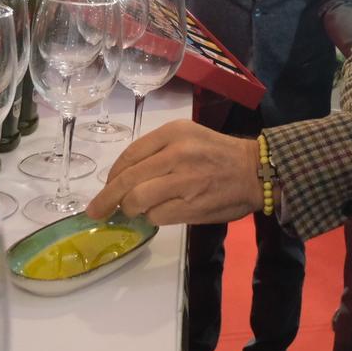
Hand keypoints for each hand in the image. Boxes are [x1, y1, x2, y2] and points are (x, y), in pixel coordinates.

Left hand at [86, 119, 262, 224]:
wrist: (256, 171)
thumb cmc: (220, 154)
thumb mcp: (188, 137)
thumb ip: (158, 151)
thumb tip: (124, 178)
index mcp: (173, 132)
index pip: (130, 155)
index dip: (112, 175)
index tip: (105, 187)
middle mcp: (176, 152)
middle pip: (126, 180)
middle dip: (106, 199)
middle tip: (95, 211)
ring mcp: (184, 180)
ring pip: (136, 200)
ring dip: (130, 210)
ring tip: (135, 211)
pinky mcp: (191, 205)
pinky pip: (156, 216)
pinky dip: (151, 218)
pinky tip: (158, 214)